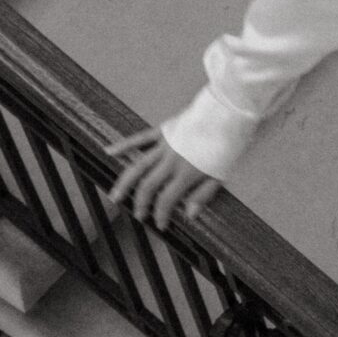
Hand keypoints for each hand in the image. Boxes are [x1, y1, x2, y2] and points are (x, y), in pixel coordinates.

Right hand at [105, 128, 219, 234]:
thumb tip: (189, 214)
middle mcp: (171, 161)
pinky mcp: (162, 130)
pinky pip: (139, 139)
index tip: (160, 224)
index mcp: (186, 174)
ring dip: (124, 183)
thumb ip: (204, 194)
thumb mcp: (221, 173)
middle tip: (138, 215)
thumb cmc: (228, 144)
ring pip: (138, 166)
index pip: (166, 200)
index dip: (161, 214)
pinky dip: (123, 145)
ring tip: (114, 196)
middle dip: (141, 203)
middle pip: (148, 186)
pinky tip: (109, 151)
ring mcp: (164, 145)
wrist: (228, 112)